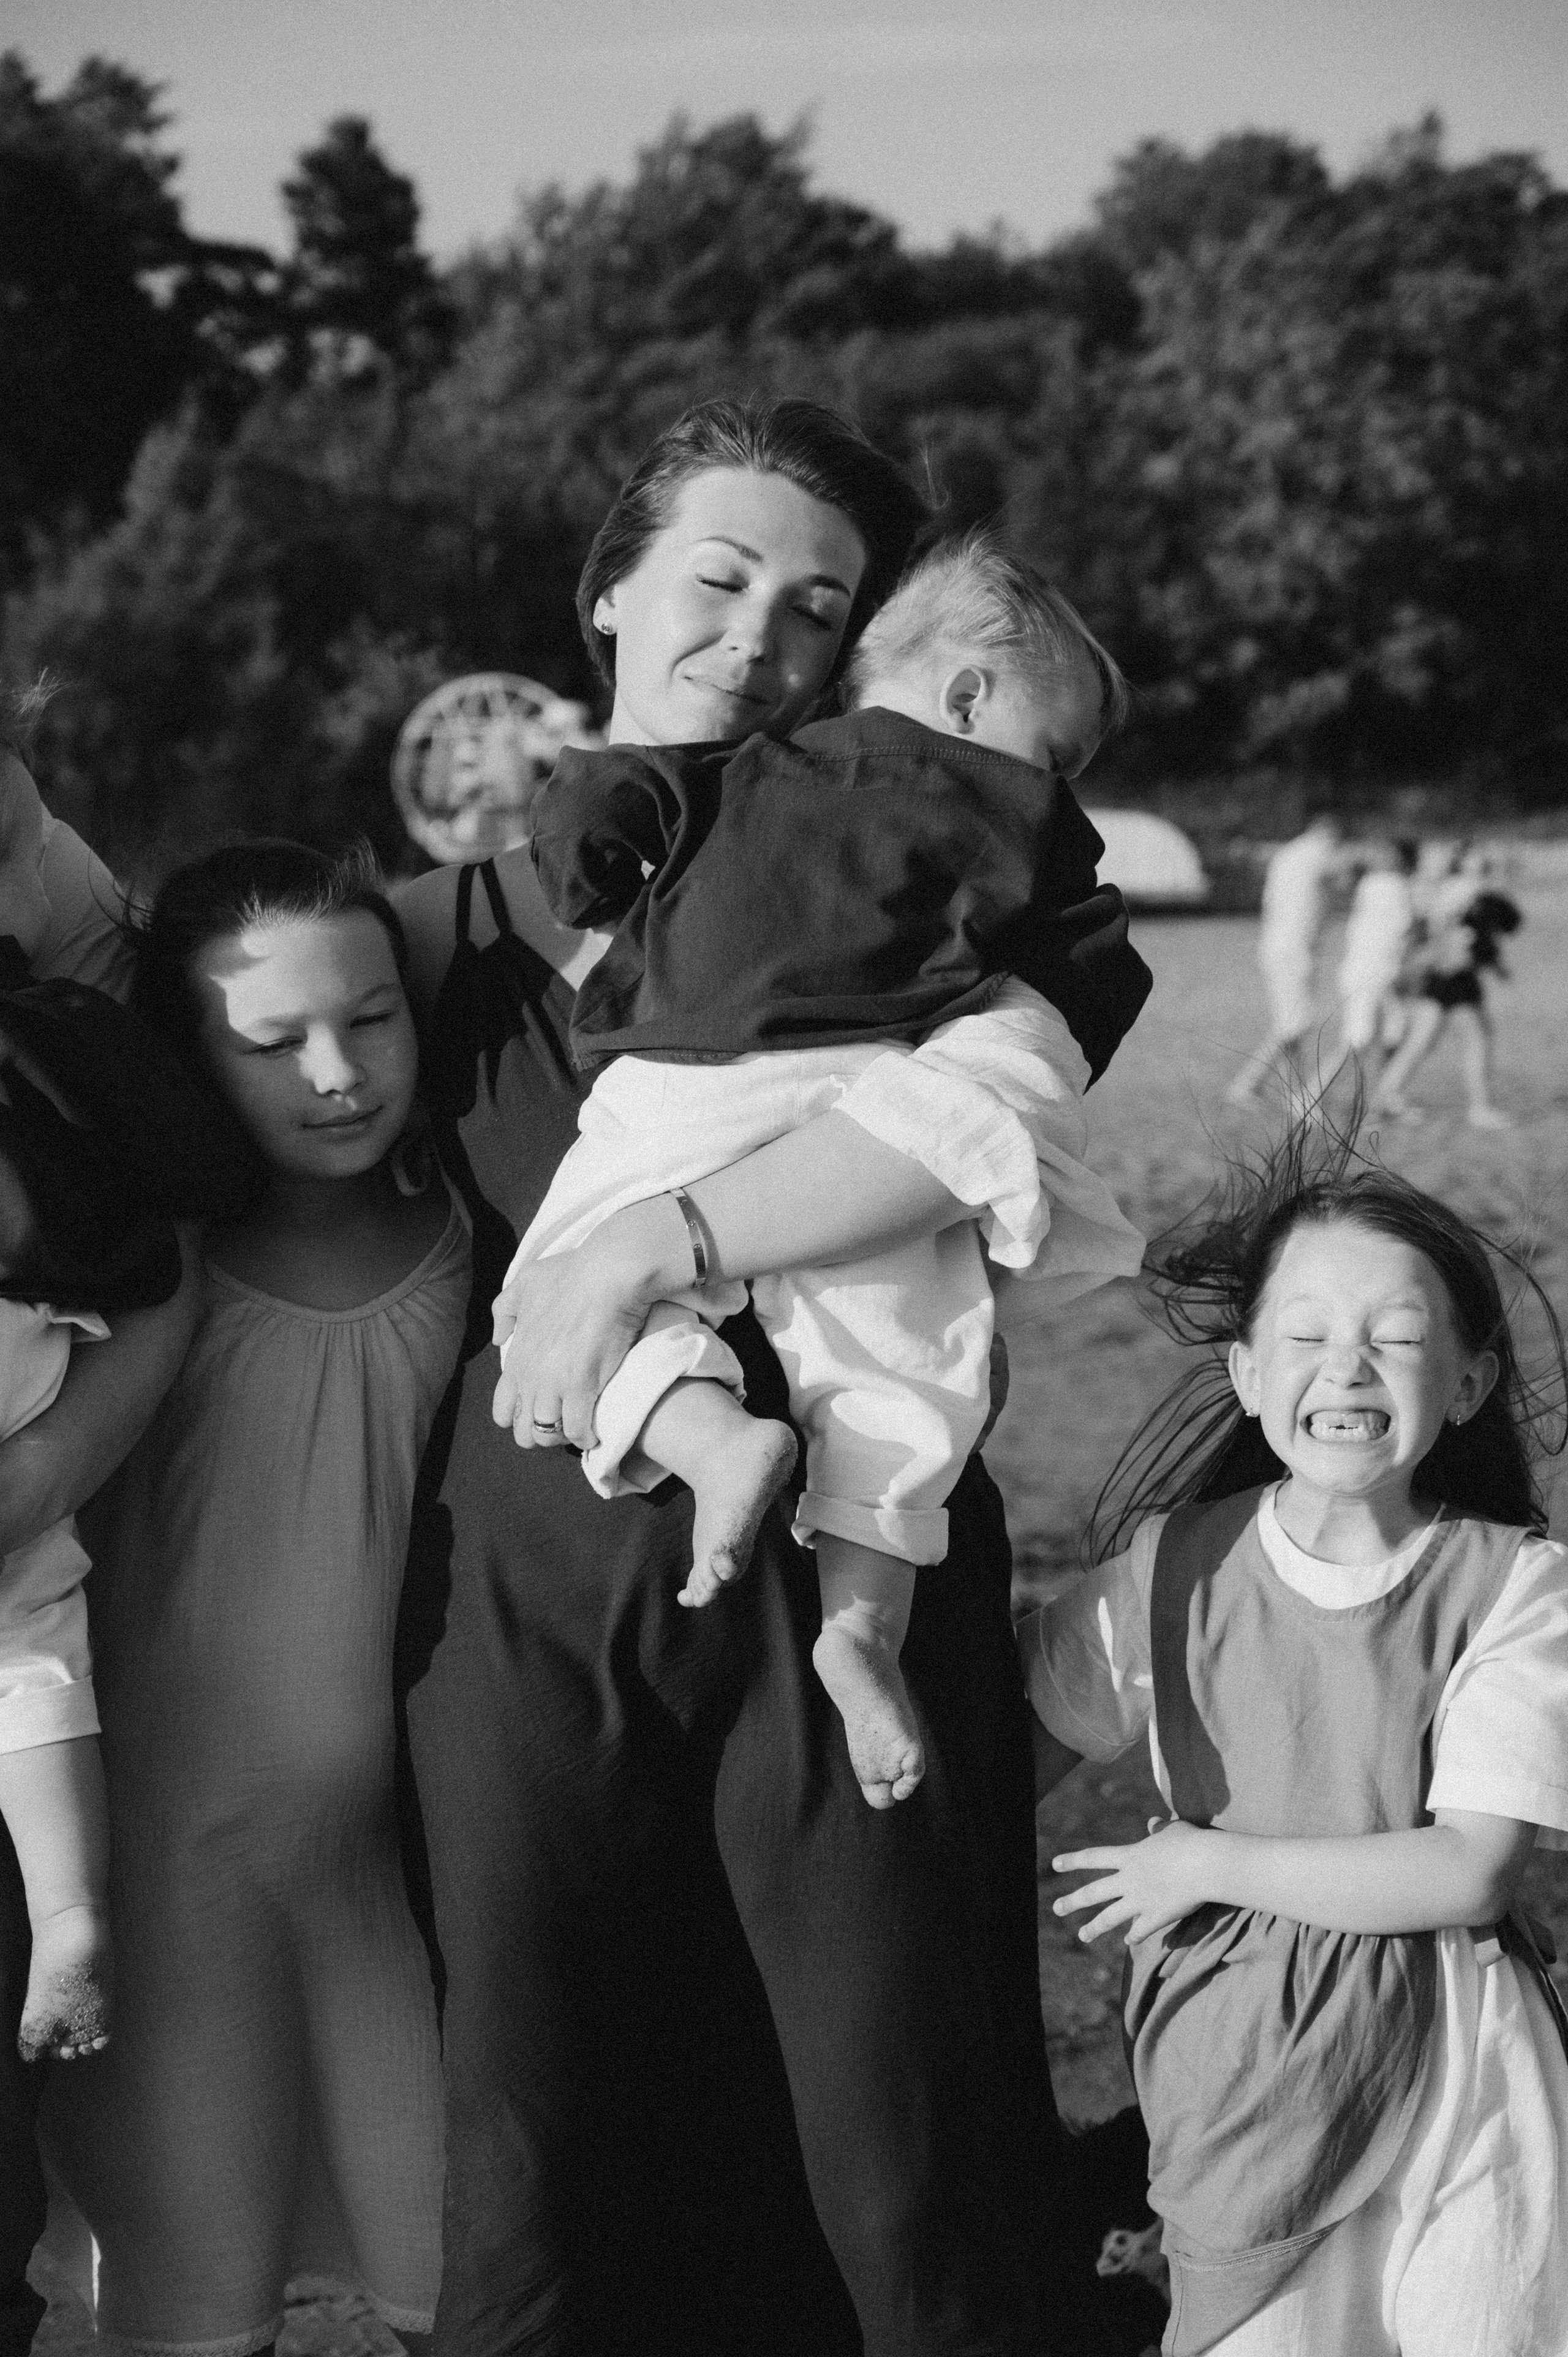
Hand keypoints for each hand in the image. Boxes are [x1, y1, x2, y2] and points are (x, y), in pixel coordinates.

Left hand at [490, 1196, 689, 1451]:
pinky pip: (578, 1432)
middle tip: (561, 1421)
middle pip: (523, 1432)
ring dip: (563, 1437)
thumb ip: (504, 1310)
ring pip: (547, 1437)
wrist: (607, 1275)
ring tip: (579, 1427)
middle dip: (540, 1433)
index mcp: (516, 1359)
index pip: (502, 1410)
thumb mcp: (525, 1283)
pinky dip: (587, 1437)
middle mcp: (530, 1378)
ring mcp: (555, 1385)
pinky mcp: (584, 1388)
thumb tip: (500, 1339)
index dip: (519, 1416)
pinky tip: (596, 1432)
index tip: (540, 1407)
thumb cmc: (569, 1274)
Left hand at [1051, 1818, 1217, 1946]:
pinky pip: (1140, 1930)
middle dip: (1073, 1901)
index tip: (1055, 1864)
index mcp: (1130, 1856)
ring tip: (1082, 1935)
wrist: (1207, 1865)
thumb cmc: (1191, 1842)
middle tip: (1057, 1909)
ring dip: (1094, 1927)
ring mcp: (1141, 1901)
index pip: (1094, 1857)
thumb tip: (1152, 1822)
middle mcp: (1130, 1880)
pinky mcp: (1157, 1917)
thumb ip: (1159, 1828)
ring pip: (1110, 1917)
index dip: (1073, 1860)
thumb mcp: (1172, 1829)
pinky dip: (1133, 1935)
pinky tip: (1127, 1941)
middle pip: (1094, 1892)